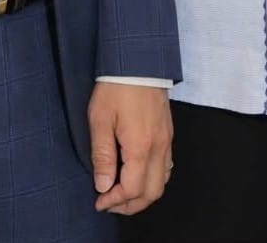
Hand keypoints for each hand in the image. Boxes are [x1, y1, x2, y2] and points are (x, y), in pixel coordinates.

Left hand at [89, 82, 172, 214]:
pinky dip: (153, 179)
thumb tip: (103, 185)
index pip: (132, 189)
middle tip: (110, 203)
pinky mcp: (168, 133)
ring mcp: (167, 140)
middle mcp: (159, 147)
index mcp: (141, 146)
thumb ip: (102, 156)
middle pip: (152, 192)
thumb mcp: (100, 120)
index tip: (99, 201)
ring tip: (122, 193)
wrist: (138, 60)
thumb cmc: (116, 87)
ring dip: (143, 194)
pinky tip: (137, 173)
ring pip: (163, 181)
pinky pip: (167, 166)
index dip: (114, 201)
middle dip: (131, 205)